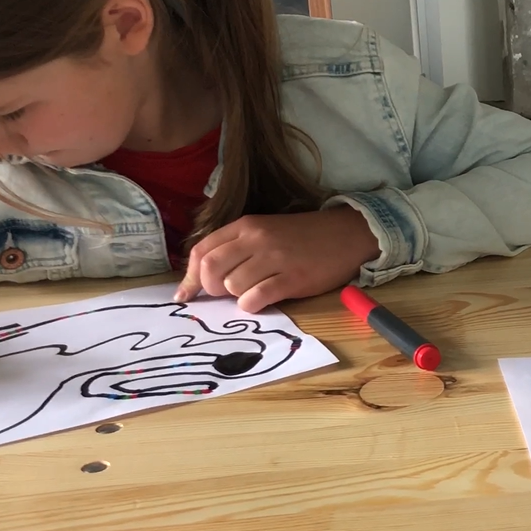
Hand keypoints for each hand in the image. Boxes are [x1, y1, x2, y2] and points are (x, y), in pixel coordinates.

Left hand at [173, 207, 380, 311]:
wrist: (345, 235)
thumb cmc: (302, 237)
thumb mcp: (265, 230)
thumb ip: (235, 248)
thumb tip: (203, 277)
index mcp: (245, 226)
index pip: (202, 251)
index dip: (189, 277)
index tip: (185, 296)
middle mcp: (256, 239)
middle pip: (211, 269)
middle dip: (210, 289)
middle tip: (224, 294)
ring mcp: (275, 258)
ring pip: (233, 286)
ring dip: (237, 296)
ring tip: (253, 291)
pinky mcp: (293, 279)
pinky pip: (257, 298)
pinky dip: (252, 305)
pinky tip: (262, 300)